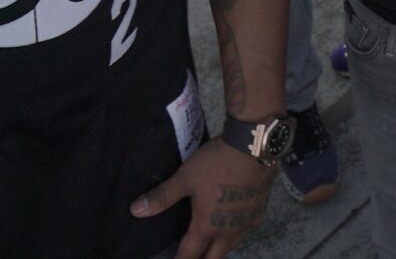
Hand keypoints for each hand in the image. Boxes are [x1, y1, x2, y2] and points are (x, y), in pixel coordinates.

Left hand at [131, 137, 272, 256]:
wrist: (253, 148)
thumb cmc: (216, 163)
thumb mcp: (185, 178)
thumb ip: (162, 196)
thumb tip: (135, 210)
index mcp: (206, 227)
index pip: (189, 255)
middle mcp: (227, 232)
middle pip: (213, 258)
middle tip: (191, 257)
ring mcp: (246, 224)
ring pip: (231, 247)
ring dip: (218, 250)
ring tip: (210, 246)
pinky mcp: (259, 213)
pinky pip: (245, 232)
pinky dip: (235, 234)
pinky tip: (233, 225)